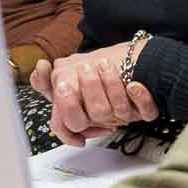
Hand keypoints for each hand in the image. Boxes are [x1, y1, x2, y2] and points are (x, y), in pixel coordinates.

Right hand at [30, 45, 158, 146]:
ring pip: (121, 112)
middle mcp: (104, 118)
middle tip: (87, 69)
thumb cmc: (96, 75)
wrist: (134, 63)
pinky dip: (140, 97)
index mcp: (82, 114)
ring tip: (106, 64)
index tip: (64, 85)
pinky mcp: (146, 112)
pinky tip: (135, 85)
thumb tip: (40, 67)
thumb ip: (45, 80)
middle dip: (90, 90)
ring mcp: (126, 116)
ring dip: (112, 84)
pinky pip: (147, 111)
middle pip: (97, 114)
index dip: (67, 106)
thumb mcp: (64, 76)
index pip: (67, 124)